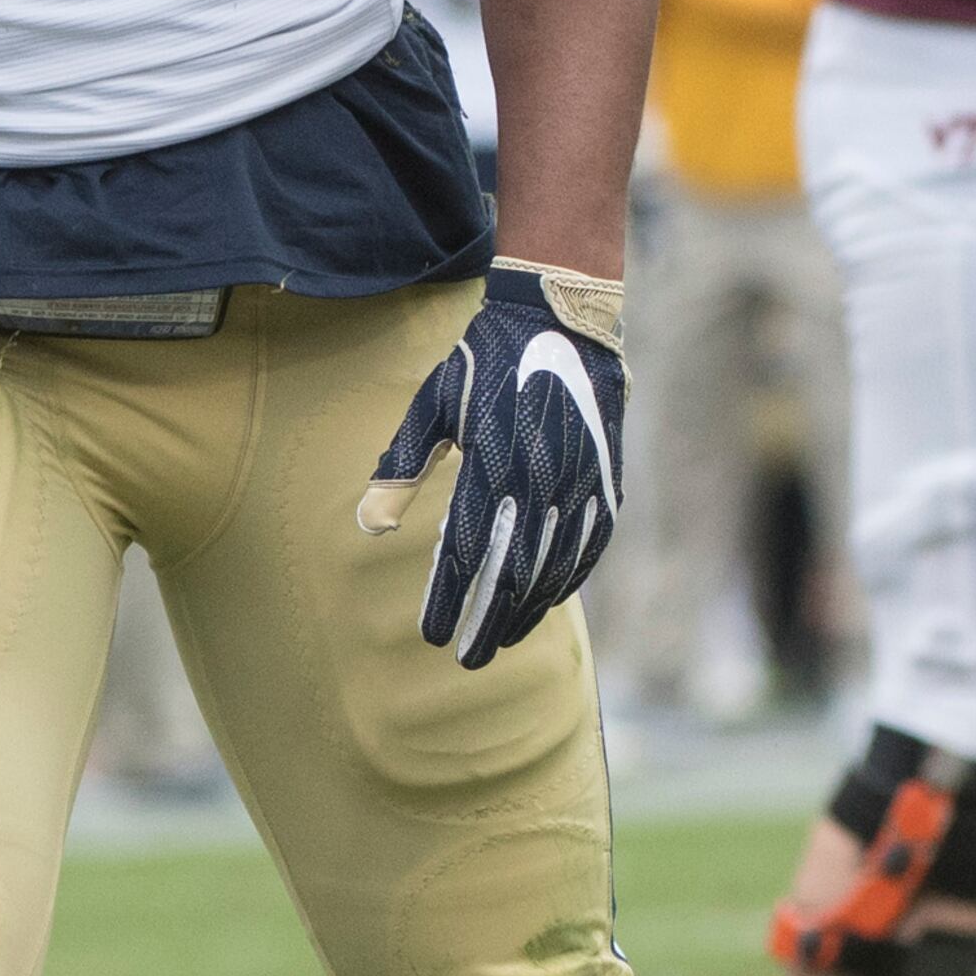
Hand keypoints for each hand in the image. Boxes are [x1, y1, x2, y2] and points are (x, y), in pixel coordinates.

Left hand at [354, 260, 628, 666]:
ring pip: (555, 567)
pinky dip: (567, 580)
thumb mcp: (433, 404)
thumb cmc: (485, 362)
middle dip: (487, 622)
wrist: (562, 316)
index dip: (449, 599)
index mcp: (495, 463)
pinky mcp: (607, 478)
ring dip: (527, 611)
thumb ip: (401, 466)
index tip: (430, 635)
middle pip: (513, 573)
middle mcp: (542, 479)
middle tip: (466, 658)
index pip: (469, 553)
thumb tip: (367, 527)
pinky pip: (590, 545)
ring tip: (502, 640)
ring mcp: (582, 481)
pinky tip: (546, 601)